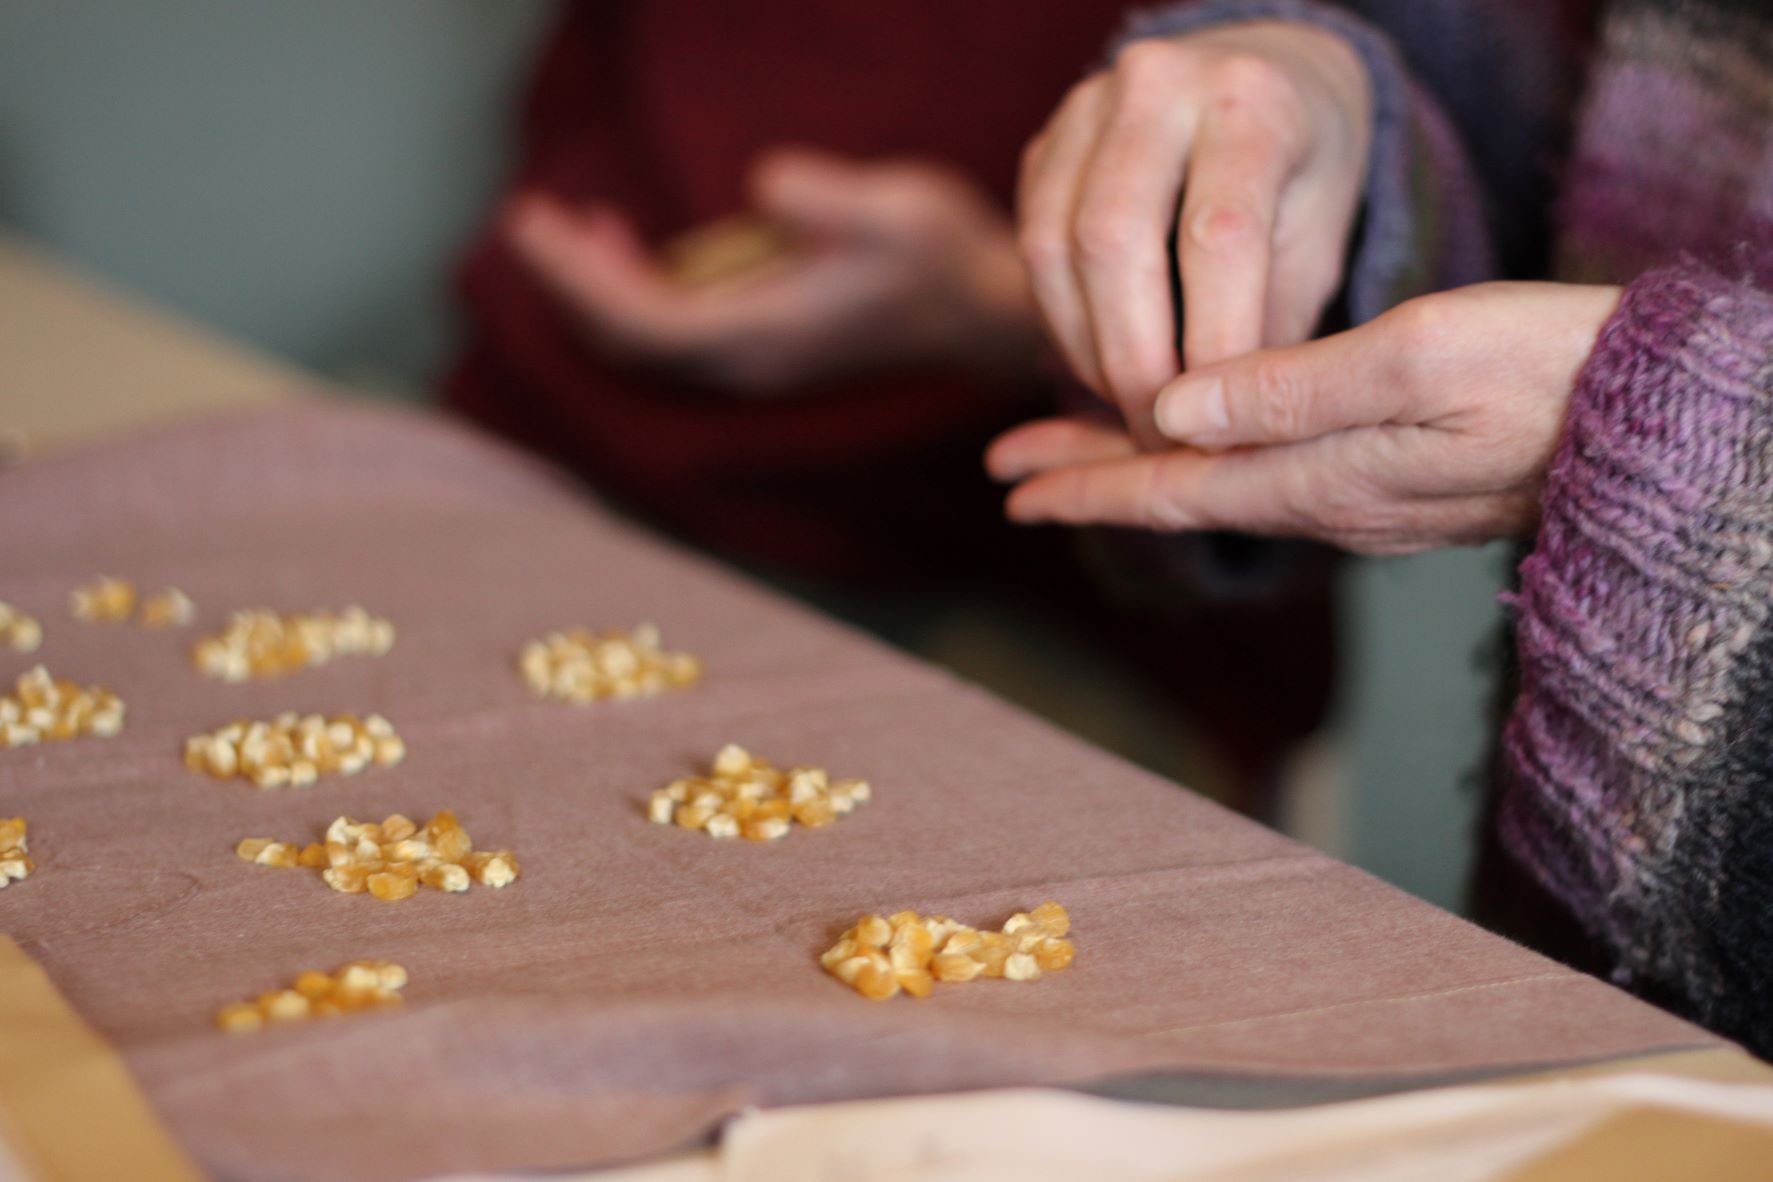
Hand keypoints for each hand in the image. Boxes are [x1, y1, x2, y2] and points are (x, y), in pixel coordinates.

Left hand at [505, 147, 1041, 393]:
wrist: (989, 310)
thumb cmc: (947, 256)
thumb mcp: (899, 209)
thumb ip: (827, 198)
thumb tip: (761, 183)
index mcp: (767, 334)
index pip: (640, 324)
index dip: (574, 279)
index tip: (529, 223)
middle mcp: (749, 360)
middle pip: (627, 340)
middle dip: (569, 282)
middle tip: (525, 216)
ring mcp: (756, 358)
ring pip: (646, 340)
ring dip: (596, 287)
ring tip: (563, 222)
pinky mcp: (765, 342)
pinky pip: (673, 328)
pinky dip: (634, 288)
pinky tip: (623, 240)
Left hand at [988, 283, 1622, 554]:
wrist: (1658, 424)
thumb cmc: (1549, 374)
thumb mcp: (1415, 359)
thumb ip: (1288, 390)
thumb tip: (1174, 413)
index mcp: (1318, 477)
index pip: (1169, 490)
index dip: (1083, 488)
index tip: (1009, 488)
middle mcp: (1329, 503)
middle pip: (1182, 494)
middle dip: (1090, 479)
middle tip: (1009, 469)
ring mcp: (1366, 500)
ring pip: (1223, 486)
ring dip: (1143, 468)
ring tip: (1078, 450)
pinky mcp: (1401, 484)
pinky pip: (1272, 479)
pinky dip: (1213, 460)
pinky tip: (1206, 443)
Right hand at [1018, 20, 1372, 439]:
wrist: (1263, 83)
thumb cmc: (1300, 177)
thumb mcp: (1318, 242)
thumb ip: (1270, 325)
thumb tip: (1219, 430)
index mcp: (1249, 100)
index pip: (1218, 237)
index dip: (1213, 346)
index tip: (1219, 427)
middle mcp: (1156, 84)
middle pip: (1111, 242)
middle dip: (1132, 361)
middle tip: (1159, 436)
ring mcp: (1085, 107)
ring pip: (1052, 250)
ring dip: (1085, 350)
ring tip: (1131, 406)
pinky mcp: (1043, 143)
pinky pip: (1032, 249)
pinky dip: (1063, 323)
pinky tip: (1101, 360)